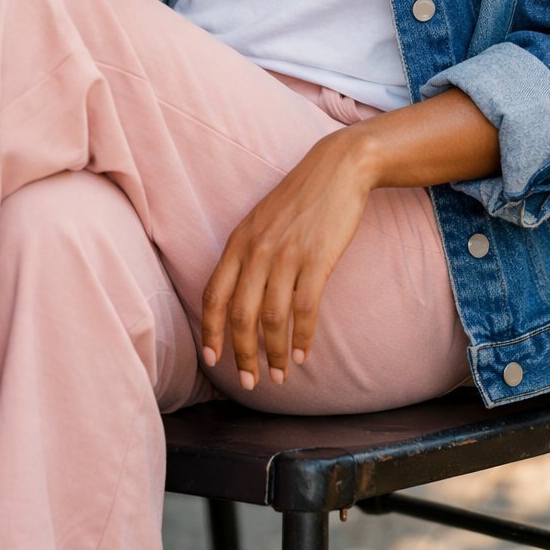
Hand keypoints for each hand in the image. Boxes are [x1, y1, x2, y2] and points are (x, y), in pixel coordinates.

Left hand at [200, 126, 374, 389]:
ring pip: (272, 318)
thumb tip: (238, 296)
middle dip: (242, 354)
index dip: (211, 331)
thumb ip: (247, 254)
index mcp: (238, 241)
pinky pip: (304, 310)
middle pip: (240, 315)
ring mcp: (286, 255)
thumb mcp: (261, 220)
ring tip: (279, 374)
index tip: (213, 359)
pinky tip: (303, 354)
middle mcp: (256, 250)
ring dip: (274, 353)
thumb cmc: (300, 198)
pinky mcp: (316, 260)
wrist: (338, 168)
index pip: (213, 295)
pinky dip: (302, 337)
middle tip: (249, 381)